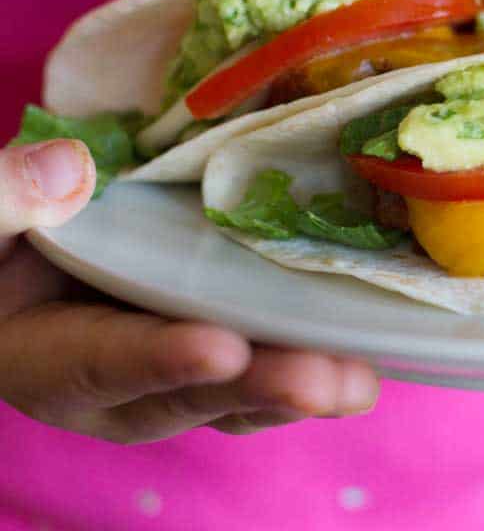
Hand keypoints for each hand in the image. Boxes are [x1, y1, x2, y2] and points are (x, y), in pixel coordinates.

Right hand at [0, 140, 379, 442]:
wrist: (17, 261)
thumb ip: (4, 198)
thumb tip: (69, 168)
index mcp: (40, 354)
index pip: (95, 361)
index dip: (157, 360)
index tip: (220, 351)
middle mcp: (109, 384)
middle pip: (185, 396)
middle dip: (259, 388)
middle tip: (326, 382)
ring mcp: (164, 374)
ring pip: (235, 395)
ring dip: (301, 387)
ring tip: (359, 379)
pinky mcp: (212, 346)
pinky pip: (261, 365)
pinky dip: (311, 358)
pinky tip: (366, 346)